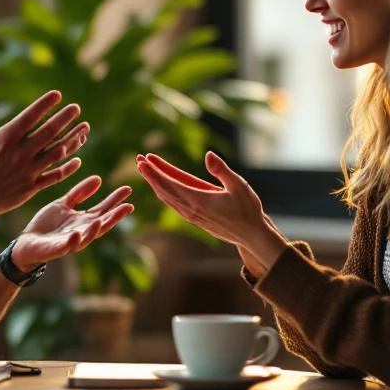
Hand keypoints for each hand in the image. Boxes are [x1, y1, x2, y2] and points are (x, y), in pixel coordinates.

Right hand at [0, 91, 89, 221]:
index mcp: (5, 139)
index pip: (30, 117)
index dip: (45, 104)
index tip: (58, 95)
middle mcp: (20, 153)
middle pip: (49, 132)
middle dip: (65, 118)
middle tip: (76, 108)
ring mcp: (28, 171)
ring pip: (57, 152)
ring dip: (73, 139)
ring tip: (84, 128)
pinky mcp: (32, 187)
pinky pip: (55, 176)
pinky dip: (68, 167)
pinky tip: (77, 159)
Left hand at [10, 176, 133, 270]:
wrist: (26, 243)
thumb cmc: (47, 225)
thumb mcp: (63, 204)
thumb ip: (79, 193)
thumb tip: (99, 179)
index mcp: (83, 221)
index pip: (103, 209)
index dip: (115, 200)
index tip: (128, 189)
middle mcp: (81, 232)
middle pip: (101, 224)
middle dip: (115, 217)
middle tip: (128, 207)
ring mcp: (70, 242)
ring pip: (87, 237)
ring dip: (95, 230)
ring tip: (102, 220)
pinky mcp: (56, 249)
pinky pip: (66, 246)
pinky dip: (73, 241)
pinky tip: (76, 233)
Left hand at [136, 151, 286, 270]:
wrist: (250, 235)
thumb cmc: (248, 209)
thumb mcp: (239, 185)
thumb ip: (222, 170)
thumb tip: (208, 155)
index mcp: (199, 199)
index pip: (171, 183)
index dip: (156, 171)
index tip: (144, 160)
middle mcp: (191, 209)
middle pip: (164, 190)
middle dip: (150, 175)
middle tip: (139, 161)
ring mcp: (191, 216)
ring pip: (167, 198)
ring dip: (155, 184)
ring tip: (146, 171)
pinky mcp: (195, 219)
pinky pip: (174, 205)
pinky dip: (164, 194)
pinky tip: (161, 188)